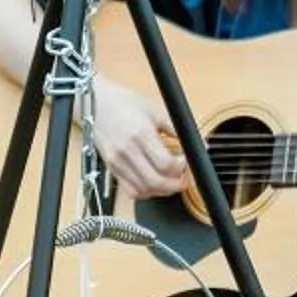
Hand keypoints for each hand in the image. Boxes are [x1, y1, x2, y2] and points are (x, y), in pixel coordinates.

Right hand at [86, 80, 187, 198]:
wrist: (97, 104)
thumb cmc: (124, 104)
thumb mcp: (156, 111)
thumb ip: (177, 129)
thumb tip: (198, 143)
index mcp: (140, 134)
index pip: (165, 164)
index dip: (182, 167)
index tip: (186, 161)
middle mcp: (127, 151)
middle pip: (156, 182)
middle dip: (176, 184)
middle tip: (184, 177)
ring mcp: (117, 162)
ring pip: (144, 190)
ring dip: (162, 190)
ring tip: (170, 180)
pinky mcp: (112, 169)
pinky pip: (130, 191)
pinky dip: (146, 192)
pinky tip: (153, 183)